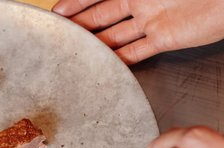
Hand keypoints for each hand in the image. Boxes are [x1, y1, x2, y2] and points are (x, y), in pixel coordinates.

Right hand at [52, 0, 223, 63]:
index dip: (76, 2)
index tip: (58, 12)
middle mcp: (141, 1)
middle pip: (103, 16)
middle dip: (80, 24)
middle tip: (61, 35)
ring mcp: (152, 20)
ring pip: (116, 35)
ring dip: (96, 43)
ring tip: (77, 52)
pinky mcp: (165, 37)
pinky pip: (137, 51)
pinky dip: (121, 59)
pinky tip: (107, 65)